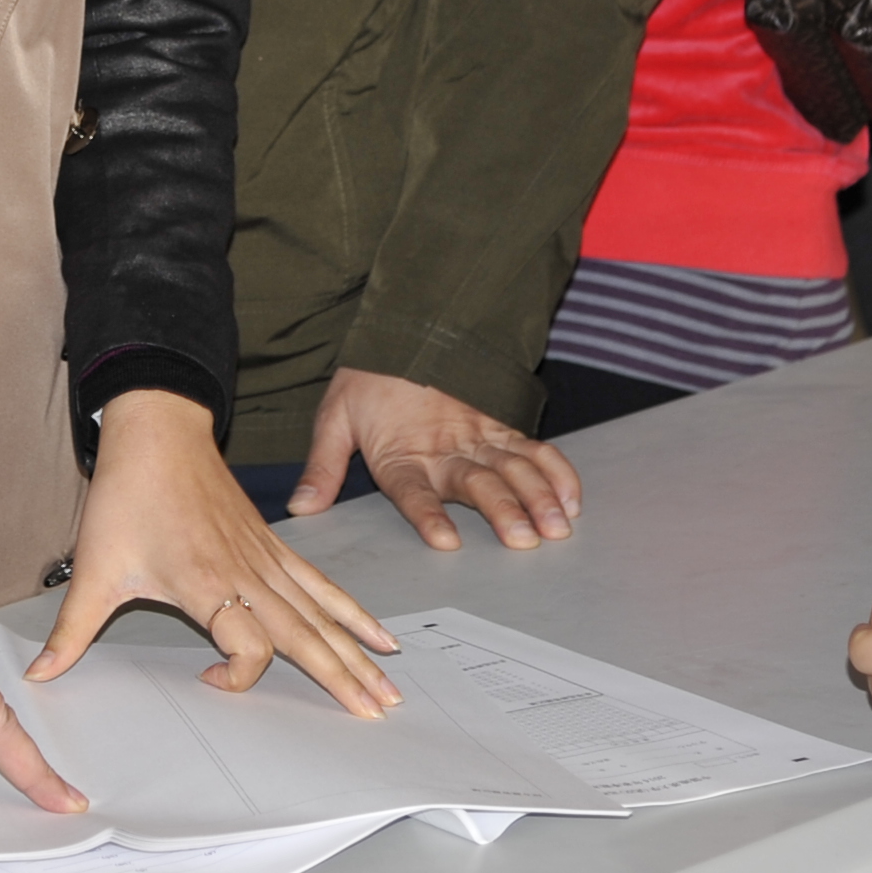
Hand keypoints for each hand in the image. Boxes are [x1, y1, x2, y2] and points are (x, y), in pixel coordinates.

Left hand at [30, 391, 401, 712]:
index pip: (247, 648)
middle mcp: (247, 574)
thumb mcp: (95, 567)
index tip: (208, 681)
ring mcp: (266, 559)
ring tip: (390, 686)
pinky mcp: (273, 546)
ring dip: (358, 651)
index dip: (237, 677)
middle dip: (342, 677)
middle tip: (375, 714)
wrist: (158, 430)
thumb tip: (39, 676)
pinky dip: (353, 610)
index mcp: (206, 584)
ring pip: (322, 613)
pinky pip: (322, 584)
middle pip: (305, 635)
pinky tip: (379, 633)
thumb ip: (72, 630)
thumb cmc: (128, 496)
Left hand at [293, 367, 581, 550]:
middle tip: (525, 539)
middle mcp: (444, 448)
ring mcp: (478, 437)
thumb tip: (300, 509)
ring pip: (513, 468)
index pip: (413, 490)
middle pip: (476, 482)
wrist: (407, 330)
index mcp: (400, 453)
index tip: (446, 542)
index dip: (428, 515)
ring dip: (538, 496)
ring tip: (557, 527)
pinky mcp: (501, 429)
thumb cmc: (371, 383)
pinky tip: (571, 501)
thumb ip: (322, 467)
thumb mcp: (335, 418)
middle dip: (503, 510)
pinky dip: (556, 474)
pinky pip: (534, 451)